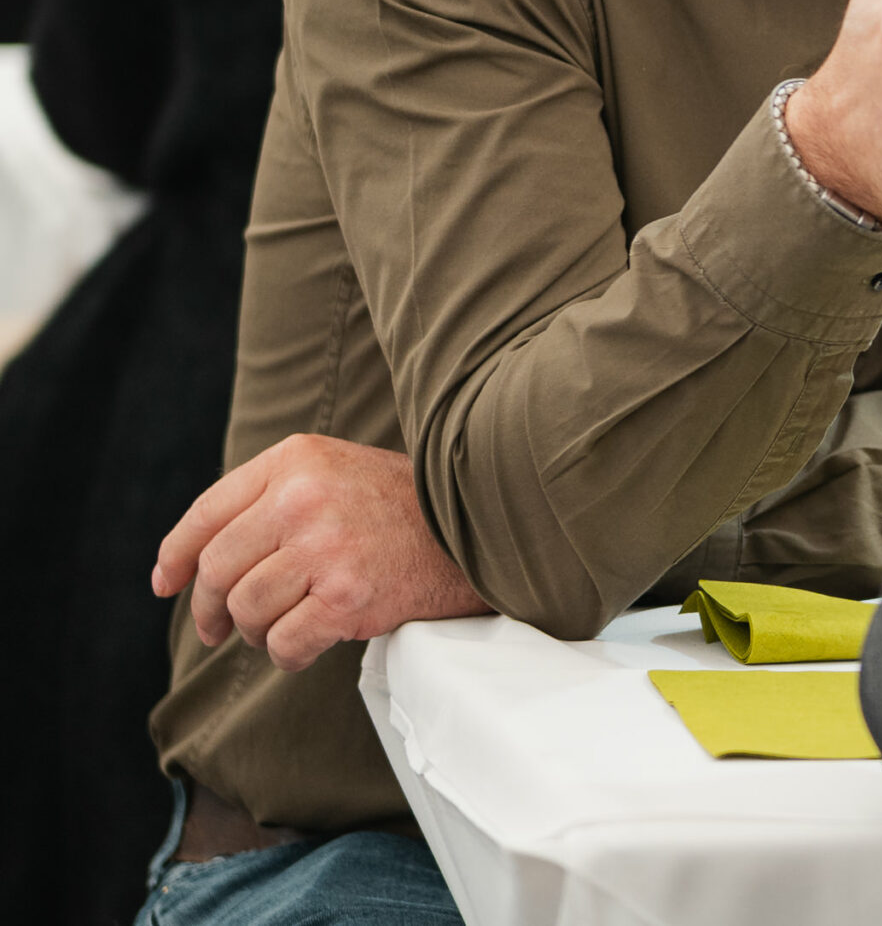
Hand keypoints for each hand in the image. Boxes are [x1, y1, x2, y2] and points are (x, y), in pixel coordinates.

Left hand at [152, 435, 489, 671]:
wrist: (483, 525)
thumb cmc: (404, 507)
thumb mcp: (335, 474)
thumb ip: (271, 499)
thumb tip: (188, 565)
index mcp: (296, 460)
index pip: (207, 513)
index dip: (177, 556)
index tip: (167, 585)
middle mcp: (303, 498)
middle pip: (219, 570)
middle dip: (211, 609)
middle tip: (221, 629)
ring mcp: (326, 547)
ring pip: (247, 611)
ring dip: (256, 632)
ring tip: (283, 627)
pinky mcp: (348, 596)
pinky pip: (284, 643)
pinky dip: (289, 654)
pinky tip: (310, 644)